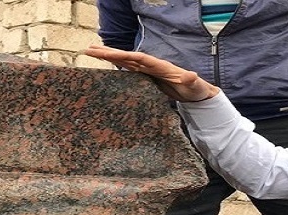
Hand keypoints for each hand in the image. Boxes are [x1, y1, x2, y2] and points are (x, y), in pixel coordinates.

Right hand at [83, 45, 219, 102]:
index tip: (108, 53)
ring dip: (109, 56)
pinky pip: (129, 68)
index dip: (124, 55)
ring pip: (125, 61)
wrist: (198, 92)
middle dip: (109, 52)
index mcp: (160, 66)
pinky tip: (106, 62)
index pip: (139, 59)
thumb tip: (190, 75)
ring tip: (91, 52)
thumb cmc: (197, 90)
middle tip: (89, 49)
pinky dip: (116, 64)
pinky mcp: (147, 76)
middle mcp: (152, 65)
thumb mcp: (195, 86)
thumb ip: (192, 81)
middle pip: (127, 56)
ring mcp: (149, 70)